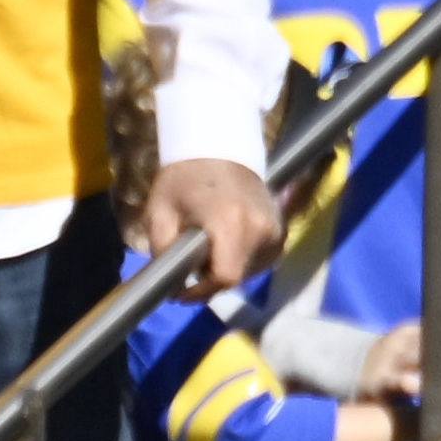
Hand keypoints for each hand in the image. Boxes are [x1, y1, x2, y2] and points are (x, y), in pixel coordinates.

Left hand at [136, 155, 280, 295]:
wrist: (220, 148)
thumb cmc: (183, 179)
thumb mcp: (158, 215)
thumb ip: (163, 252)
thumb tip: (169, 284)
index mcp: (230, 223)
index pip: (225, 277)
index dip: (199, 292)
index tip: (178, 292)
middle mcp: (260, 228)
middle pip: (235, 276)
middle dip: (208, 281)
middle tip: (187, 269)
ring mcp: (275, 229)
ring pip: (248, 270)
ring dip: (224, 270)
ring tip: (205, 253)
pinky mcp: (281, 230)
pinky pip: (259, 259)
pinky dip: (239, 261)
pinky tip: (224, 247)